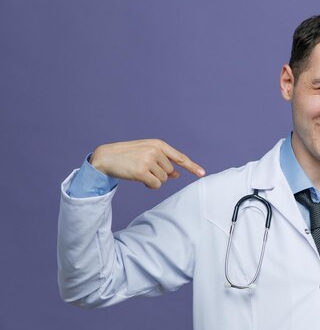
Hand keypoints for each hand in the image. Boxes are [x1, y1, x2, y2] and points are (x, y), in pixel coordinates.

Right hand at [90, 139, 204, 188]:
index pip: (179, 157)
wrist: (106, 157)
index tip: (202, 174)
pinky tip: (139, 179)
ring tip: (139, 171)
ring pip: (163, 180)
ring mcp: (148, 160)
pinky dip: (149, 185)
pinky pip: (155, 185)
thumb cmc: (128, 156)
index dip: (192, 166)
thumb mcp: (147, 154)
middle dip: (159, 174)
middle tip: (144, 168)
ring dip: (153, 180)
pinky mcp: (141, 171)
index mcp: (158, 144)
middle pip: (170, 172)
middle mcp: (155, 151)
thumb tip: (177, 174)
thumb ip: (163, 162)